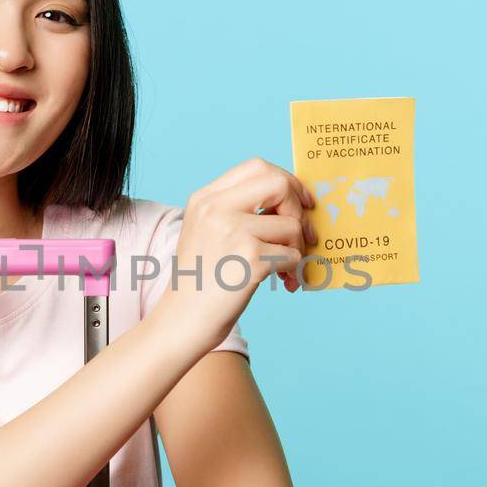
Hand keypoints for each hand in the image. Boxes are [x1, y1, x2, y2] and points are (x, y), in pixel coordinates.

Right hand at [153, 157, 313, 355]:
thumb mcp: (207, 231)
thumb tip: (293, 200)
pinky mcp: (250, 258)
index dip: (286, 180)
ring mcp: (232, 231)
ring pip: (291, 224)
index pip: (257, 167)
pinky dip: (294, 269)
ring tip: (286, 268)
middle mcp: (216, 208)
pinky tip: (283, 281)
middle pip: (279, 184)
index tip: (300, 201)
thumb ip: (239, 210)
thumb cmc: (202, 279)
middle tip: (302, 233)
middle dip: (298, 208)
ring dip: (297, 248)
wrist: (183, 319)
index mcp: (205, 198)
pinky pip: (292, 254)